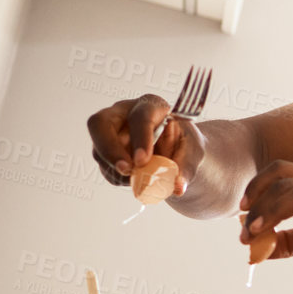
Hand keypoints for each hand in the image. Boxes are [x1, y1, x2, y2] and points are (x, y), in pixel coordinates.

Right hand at [85, 94, 206, 195]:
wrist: (177, 154)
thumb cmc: (185, 145)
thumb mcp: (193, 152)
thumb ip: (185, 167)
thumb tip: (178, 187)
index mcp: (151, 106)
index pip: (140, 117)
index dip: (140, 138)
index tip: (143, 160)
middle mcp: (124, 114)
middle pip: (100, 123)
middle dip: (109, 149)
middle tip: (125, 170)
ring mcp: (111, 132)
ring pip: (100, 150)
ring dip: (118, 171)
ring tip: (144, 179)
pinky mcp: (105, 151)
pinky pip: (105, 168)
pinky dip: (120, 179)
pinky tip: (138, 179)